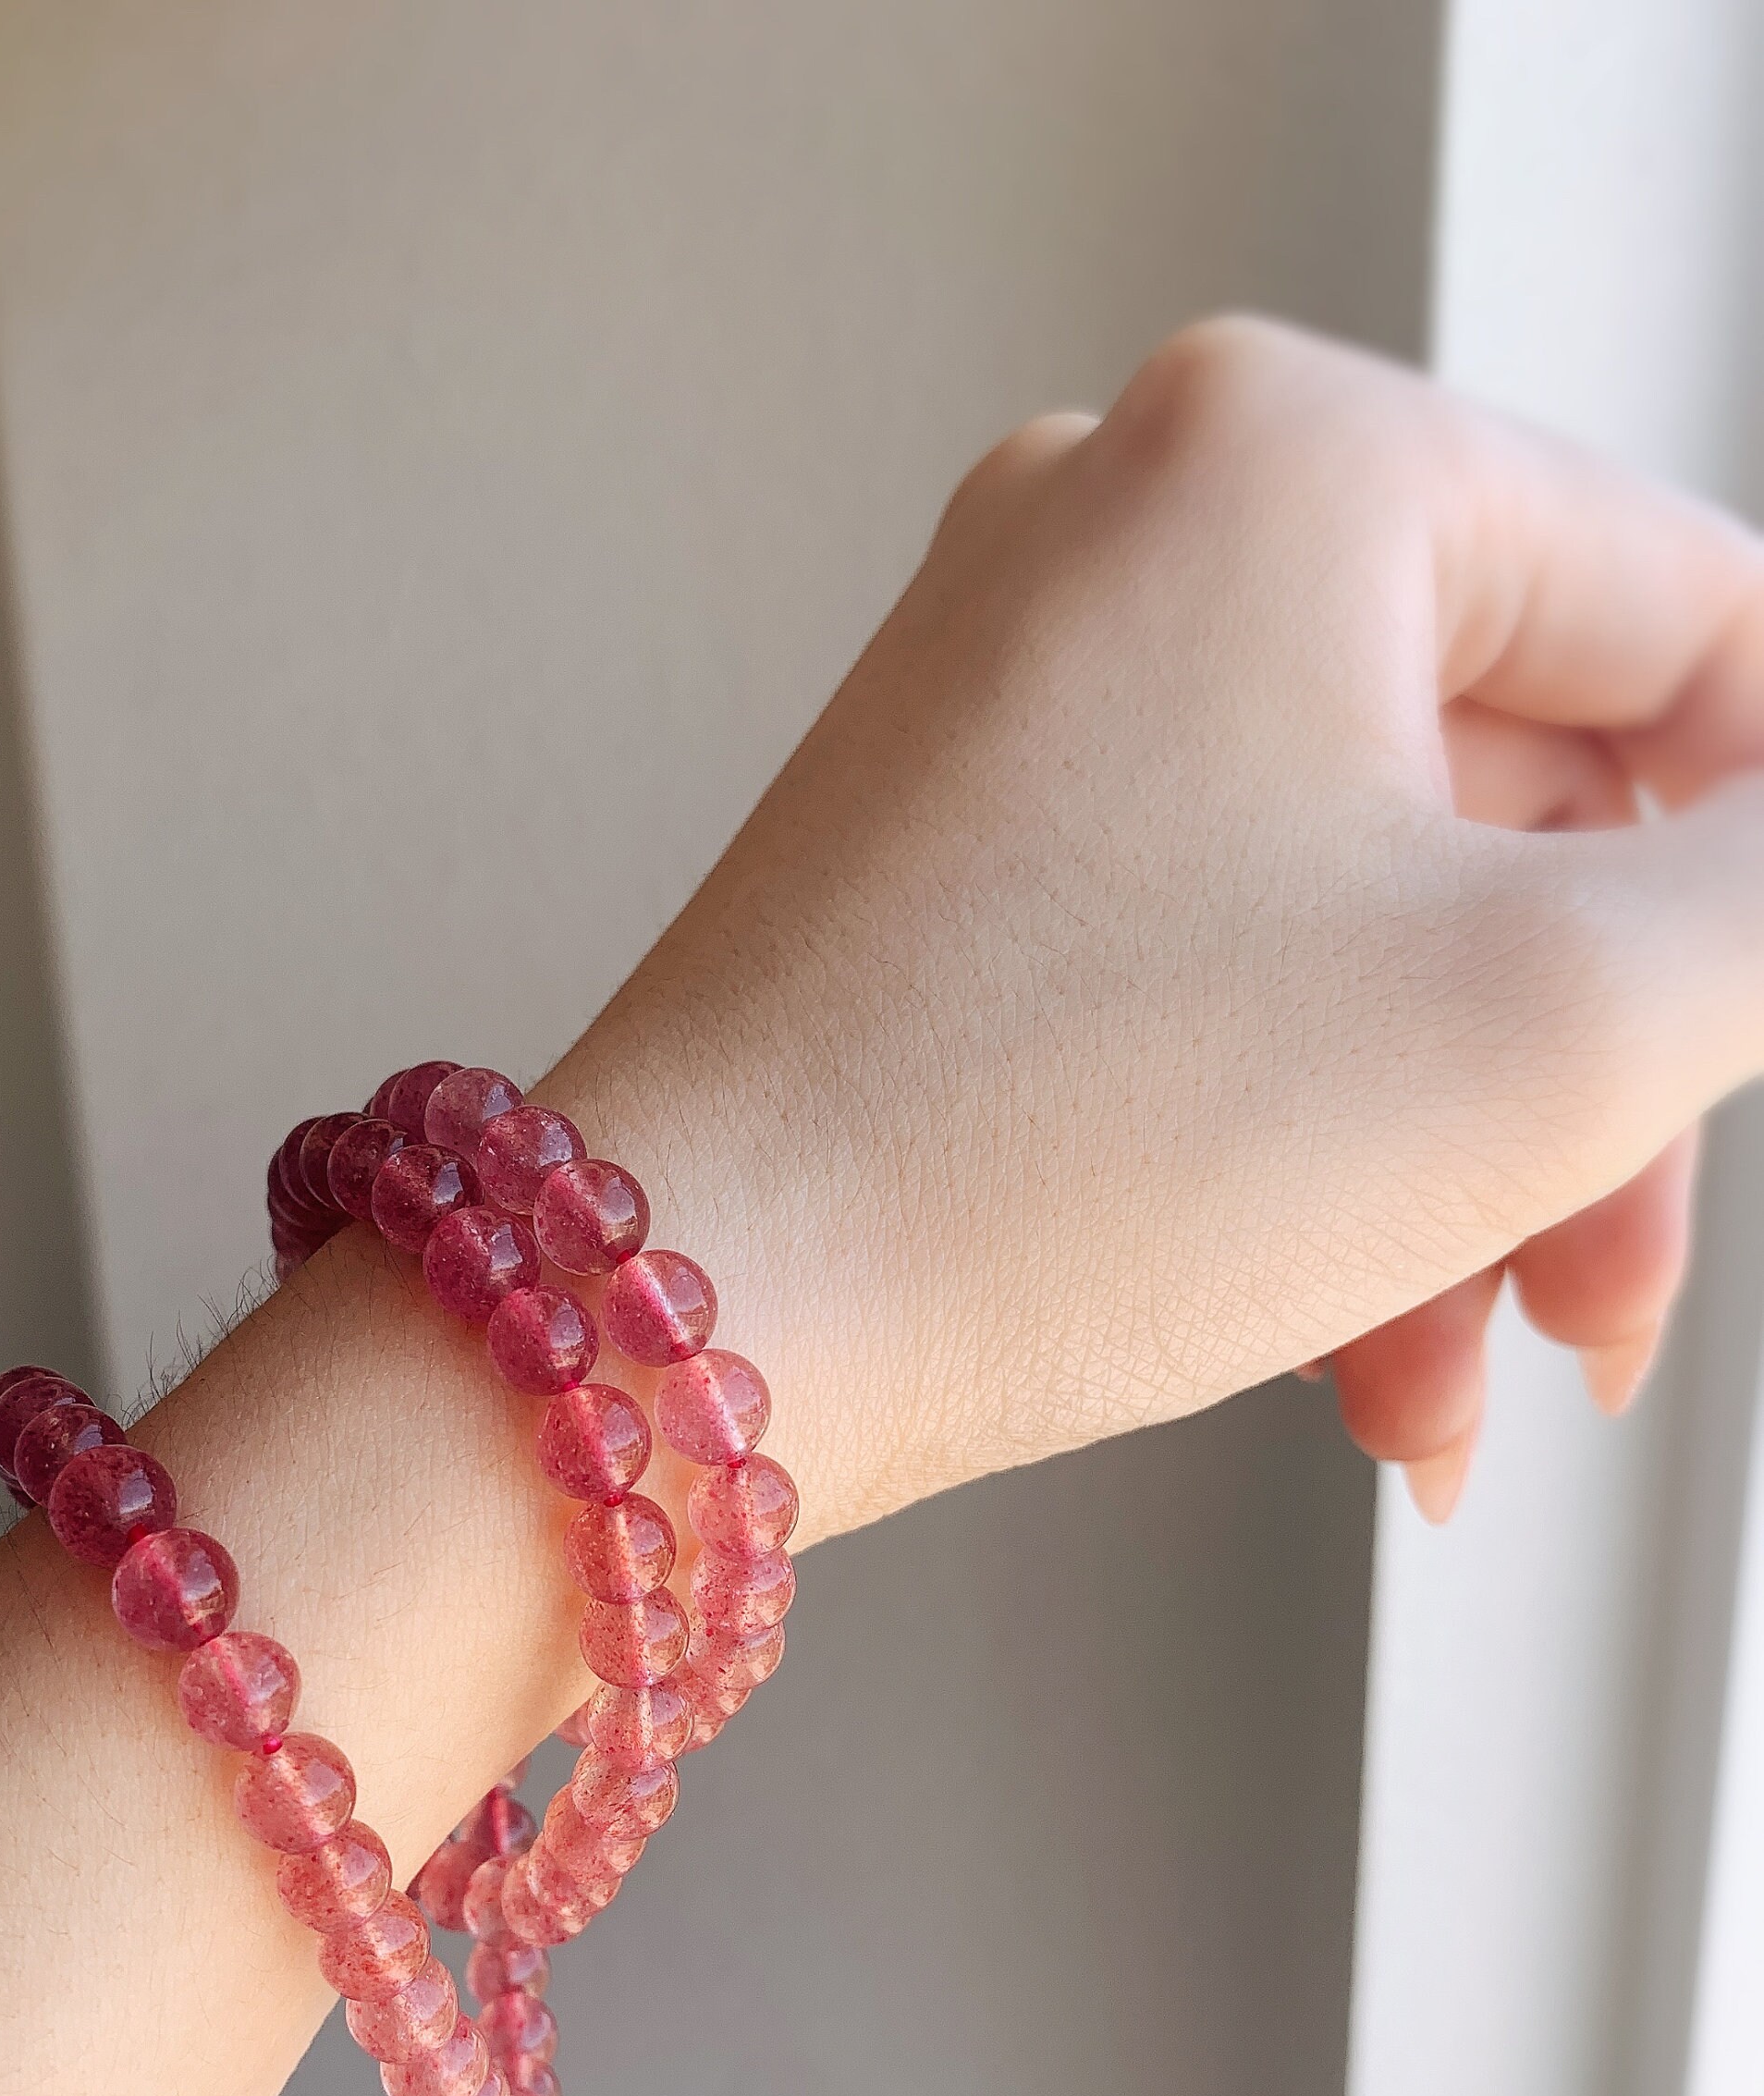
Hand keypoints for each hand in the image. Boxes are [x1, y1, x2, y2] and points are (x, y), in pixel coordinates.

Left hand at [563, 317, 1763, 1531]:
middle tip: (1611, 1296)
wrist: (683, 1322)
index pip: (1697, 622)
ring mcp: (1025, 690)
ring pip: (1371, 926)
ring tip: (1459, 1387)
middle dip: (1592, 1095)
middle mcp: (1136, 528)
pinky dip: (1307, 1148)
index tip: (1756, 1036)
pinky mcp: (956, 852)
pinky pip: (1218, 971)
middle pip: (1524, 808)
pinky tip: (1353, 1353)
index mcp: (1299, 464)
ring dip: (1458, 1170)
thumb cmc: (1052, 1151)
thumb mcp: (1555, 1021)